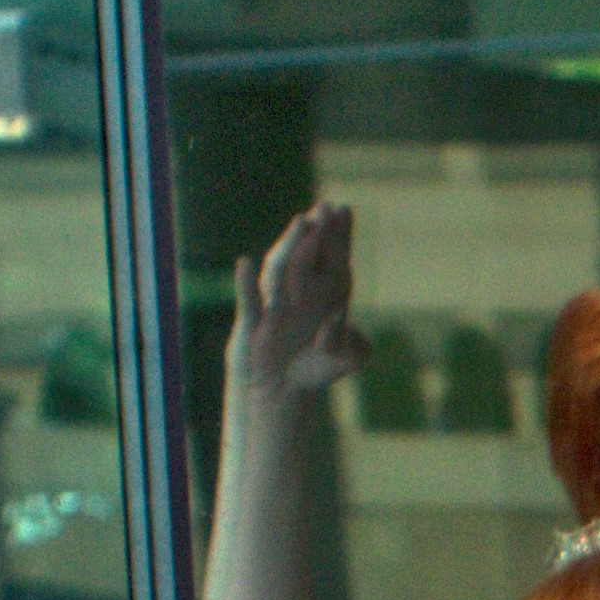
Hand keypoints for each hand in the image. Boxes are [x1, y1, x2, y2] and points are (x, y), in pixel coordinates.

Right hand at [229, 204, 369, 404]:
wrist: (280, 391)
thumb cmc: (313, 370)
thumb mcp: (344, 361)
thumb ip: (355, 348)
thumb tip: (340, 325)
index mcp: (325, 297)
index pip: (334, 260)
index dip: (338, 237)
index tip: (344, 210)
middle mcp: (299, 295)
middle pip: (308, 257)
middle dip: (317, 233)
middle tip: (325, 208)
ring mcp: (275, 306)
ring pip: (280, 271)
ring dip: (289, 247)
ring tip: (300, 223)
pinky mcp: (253, 324)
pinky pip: (250, 302)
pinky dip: (246, 285)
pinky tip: (244, 264)